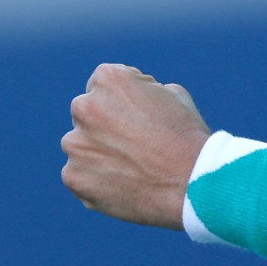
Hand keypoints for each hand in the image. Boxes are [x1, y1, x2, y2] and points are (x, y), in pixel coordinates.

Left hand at [61, 63, 210, 228]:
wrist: (193, 185)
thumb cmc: (187, 138)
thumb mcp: (172, 95)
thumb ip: (141, 90)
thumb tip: (131, 97)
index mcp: (107, 79)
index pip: (102, 86)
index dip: (123, 103)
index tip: (139, 121)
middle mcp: (84, 106)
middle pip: (87, 113)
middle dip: (104, 127)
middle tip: (134, 147)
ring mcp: (75, 143)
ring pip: (80, 146)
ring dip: (96, 154)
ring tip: (131, 170)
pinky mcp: (73, 177)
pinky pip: (79, 176)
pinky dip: (96, 182)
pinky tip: (124, 186)